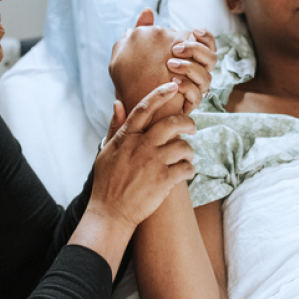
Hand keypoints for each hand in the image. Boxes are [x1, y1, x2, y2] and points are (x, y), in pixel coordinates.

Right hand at [90, 81, 196, 227]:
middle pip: (172, 123)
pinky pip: (187, 168)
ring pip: (183, 147)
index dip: (160, 93)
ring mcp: (153, 163)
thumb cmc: (107, 181)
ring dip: (189, 151)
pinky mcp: (163, 181)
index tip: (173, 85)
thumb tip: (118, 102)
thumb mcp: (106, 150)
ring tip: (186, 157)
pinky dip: (189, 170)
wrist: (110, 213)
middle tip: (192, 128)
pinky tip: (185, 172)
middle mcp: (141, 146)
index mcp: (126, 137)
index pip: (145, 108)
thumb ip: (115, 126)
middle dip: (188, 122)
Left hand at [110, 8, 216, 116]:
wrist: (131, 101)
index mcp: (190, 58)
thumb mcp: (136, 49)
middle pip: (212, 59)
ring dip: (190, 68)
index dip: (206, 37)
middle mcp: (195, 73)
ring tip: (170, 64)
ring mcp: (193, 89)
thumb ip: (143, 30)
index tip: (194, 30)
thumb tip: (147, 10)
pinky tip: (172, 82)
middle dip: (196, 50)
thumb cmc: (135, 74)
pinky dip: (187, 87)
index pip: (209, 45)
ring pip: (207, 78)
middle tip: (175, 49)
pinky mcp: (187, 105)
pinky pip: (197, 97)